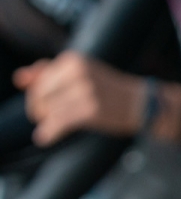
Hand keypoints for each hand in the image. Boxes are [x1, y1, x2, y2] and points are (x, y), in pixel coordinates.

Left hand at [17, 54, 180, 143]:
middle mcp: (79, 72)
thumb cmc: (110, 89)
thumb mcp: (81, 73)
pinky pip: (58, 123)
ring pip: (48, 111)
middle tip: (46, 117)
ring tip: (53, 126)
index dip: (37, 95)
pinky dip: (50, 133)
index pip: (39, 80)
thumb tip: (18, 78)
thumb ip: (48, 73)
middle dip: (39, 109)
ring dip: (47, 122)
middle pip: (39, 95)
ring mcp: (86, 91)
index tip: (45, 104)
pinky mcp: (91, 111)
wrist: (143, 104)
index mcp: (74, 60)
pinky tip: (47, 137)